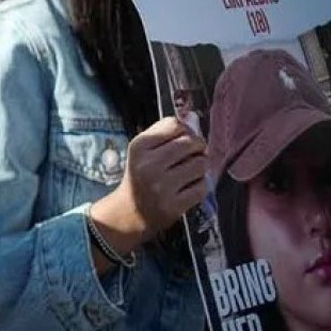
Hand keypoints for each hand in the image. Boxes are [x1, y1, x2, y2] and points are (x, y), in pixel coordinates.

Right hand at [102, 117, 206, 243]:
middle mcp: (148, 165)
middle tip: (193, 155)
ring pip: (201, 164)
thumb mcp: (142, 151)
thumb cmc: (140, 176)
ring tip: (188, 174)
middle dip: (198, 147)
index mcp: (139, 147)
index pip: (175, 125)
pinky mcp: (173, 205)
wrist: (129, 212)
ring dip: (199, 168)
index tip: (185, 139)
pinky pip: (202, 187)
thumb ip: (164, 133)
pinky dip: (199, 186)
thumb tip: (193, 119)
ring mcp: (161, 187)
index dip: (186, 130)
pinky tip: (187, 188)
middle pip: (191, 142)